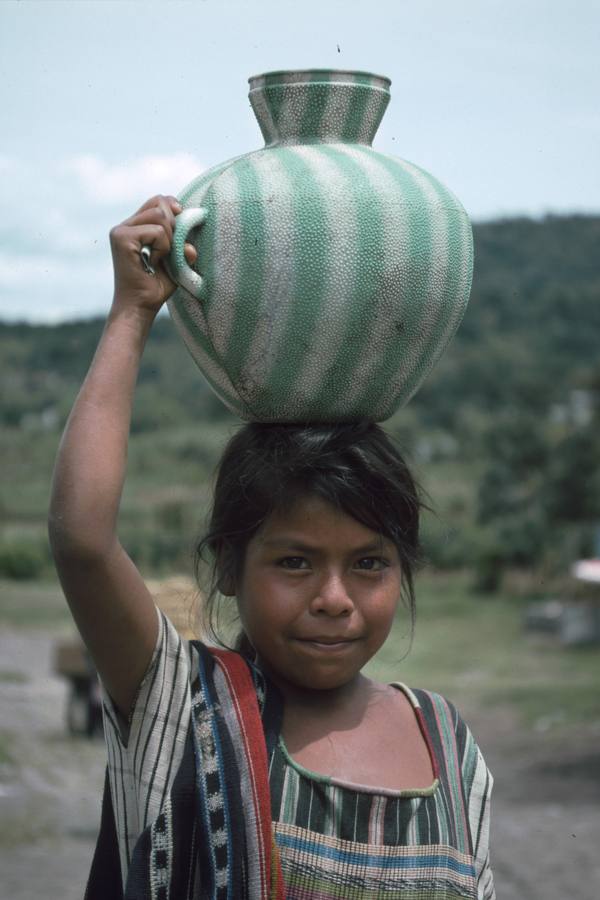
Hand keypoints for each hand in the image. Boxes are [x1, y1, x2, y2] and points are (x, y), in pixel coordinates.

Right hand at [109, 195, 196, 317]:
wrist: (140, 307)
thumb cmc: (155, 287)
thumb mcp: (174, 261)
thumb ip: (182, 246)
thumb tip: (192, 245)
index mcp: (134, 227)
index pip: (157, 201)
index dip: (173, 207)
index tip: (182, 219)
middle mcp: (125, 225)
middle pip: (159, 202)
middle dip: (174, 225)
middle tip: (169, 251)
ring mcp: (121, 230)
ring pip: (160, 215)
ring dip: (169, 239)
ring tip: (160, 258)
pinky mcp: (121, 237)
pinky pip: (157, 231)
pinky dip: (163, 247)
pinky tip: (153, 262)